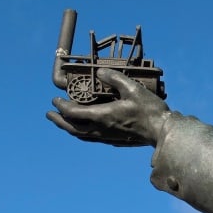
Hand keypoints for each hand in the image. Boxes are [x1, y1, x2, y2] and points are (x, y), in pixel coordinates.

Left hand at [46, 68, 170, 146]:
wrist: (163, 132)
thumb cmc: (150, 111)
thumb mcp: (133, 88)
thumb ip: (114, 78)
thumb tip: (100, 72)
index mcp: (102, 116)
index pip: (73, 113)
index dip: (61, 106)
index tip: (55, 99)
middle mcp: (102, 129)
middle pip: (73, 128)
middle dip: (59, 121)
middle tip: (49, 114)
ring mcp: (108, 137)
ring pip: (82, 135)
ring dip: (69, 129)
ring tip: (63, 123)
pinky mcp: (116, 141)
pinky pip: (92, 138)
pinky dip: (82, 133)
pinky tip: (85, 129)